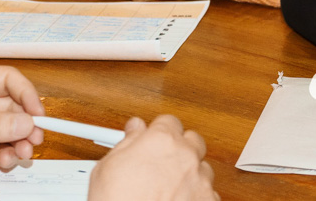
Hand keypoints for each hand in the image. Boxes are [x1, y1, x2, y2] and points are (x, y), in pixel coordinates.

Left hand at [0, 66, 43, 185]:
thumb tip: (27, 123)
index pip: (8, 80)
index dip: (26, 94)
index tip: (38, 113)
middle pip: (13, 108)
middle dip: (26, 123)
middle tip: (34, 139)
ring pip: (9, 130)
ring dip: (19, 142)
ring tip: (22, 154)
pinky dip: (8, 155)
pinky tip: (8, 161)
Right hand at [88, 115, 216, 200]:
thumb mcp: (107, 169)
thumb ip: (126, 142)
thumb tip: (134, 128)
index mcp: (162, 141)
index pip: (168, 122)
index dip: (158, 132)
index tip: (153, 140)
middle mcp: (186, 155)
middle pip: (192, 140)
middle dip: (179, 148)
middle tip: (162, 164)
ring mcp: (200, 179)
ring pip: (202, 167)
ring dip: (189, 173)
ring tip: (169, 189)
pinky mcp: (209, 200)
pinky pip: (208, 191)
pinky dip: (196, 195)